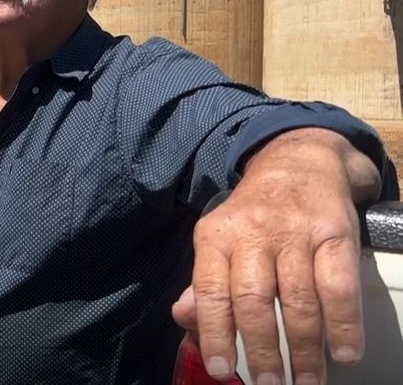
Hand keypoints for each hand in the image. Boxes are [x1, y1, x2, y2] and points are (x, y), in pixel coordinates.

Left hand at [174, 128, 379, 383]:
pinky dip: (343, 324)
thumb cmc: (253, 217)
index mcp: (216, 235)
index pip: (210, 290)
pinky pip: (338, 286)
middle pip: (254, 299)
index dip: (214, 332)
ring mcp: (295, 232)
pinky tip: (343, 353)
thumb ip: (203, 283)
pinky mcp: (334, 233)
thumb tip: (183, 317)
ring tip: (306, 380)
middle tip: (269, 384)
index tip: (221, 369)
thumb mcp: (219, 240)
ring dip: (304, 349)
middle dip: (261, 348)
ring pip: (298, 300)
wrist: (296, 164)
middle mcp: (253, 232)